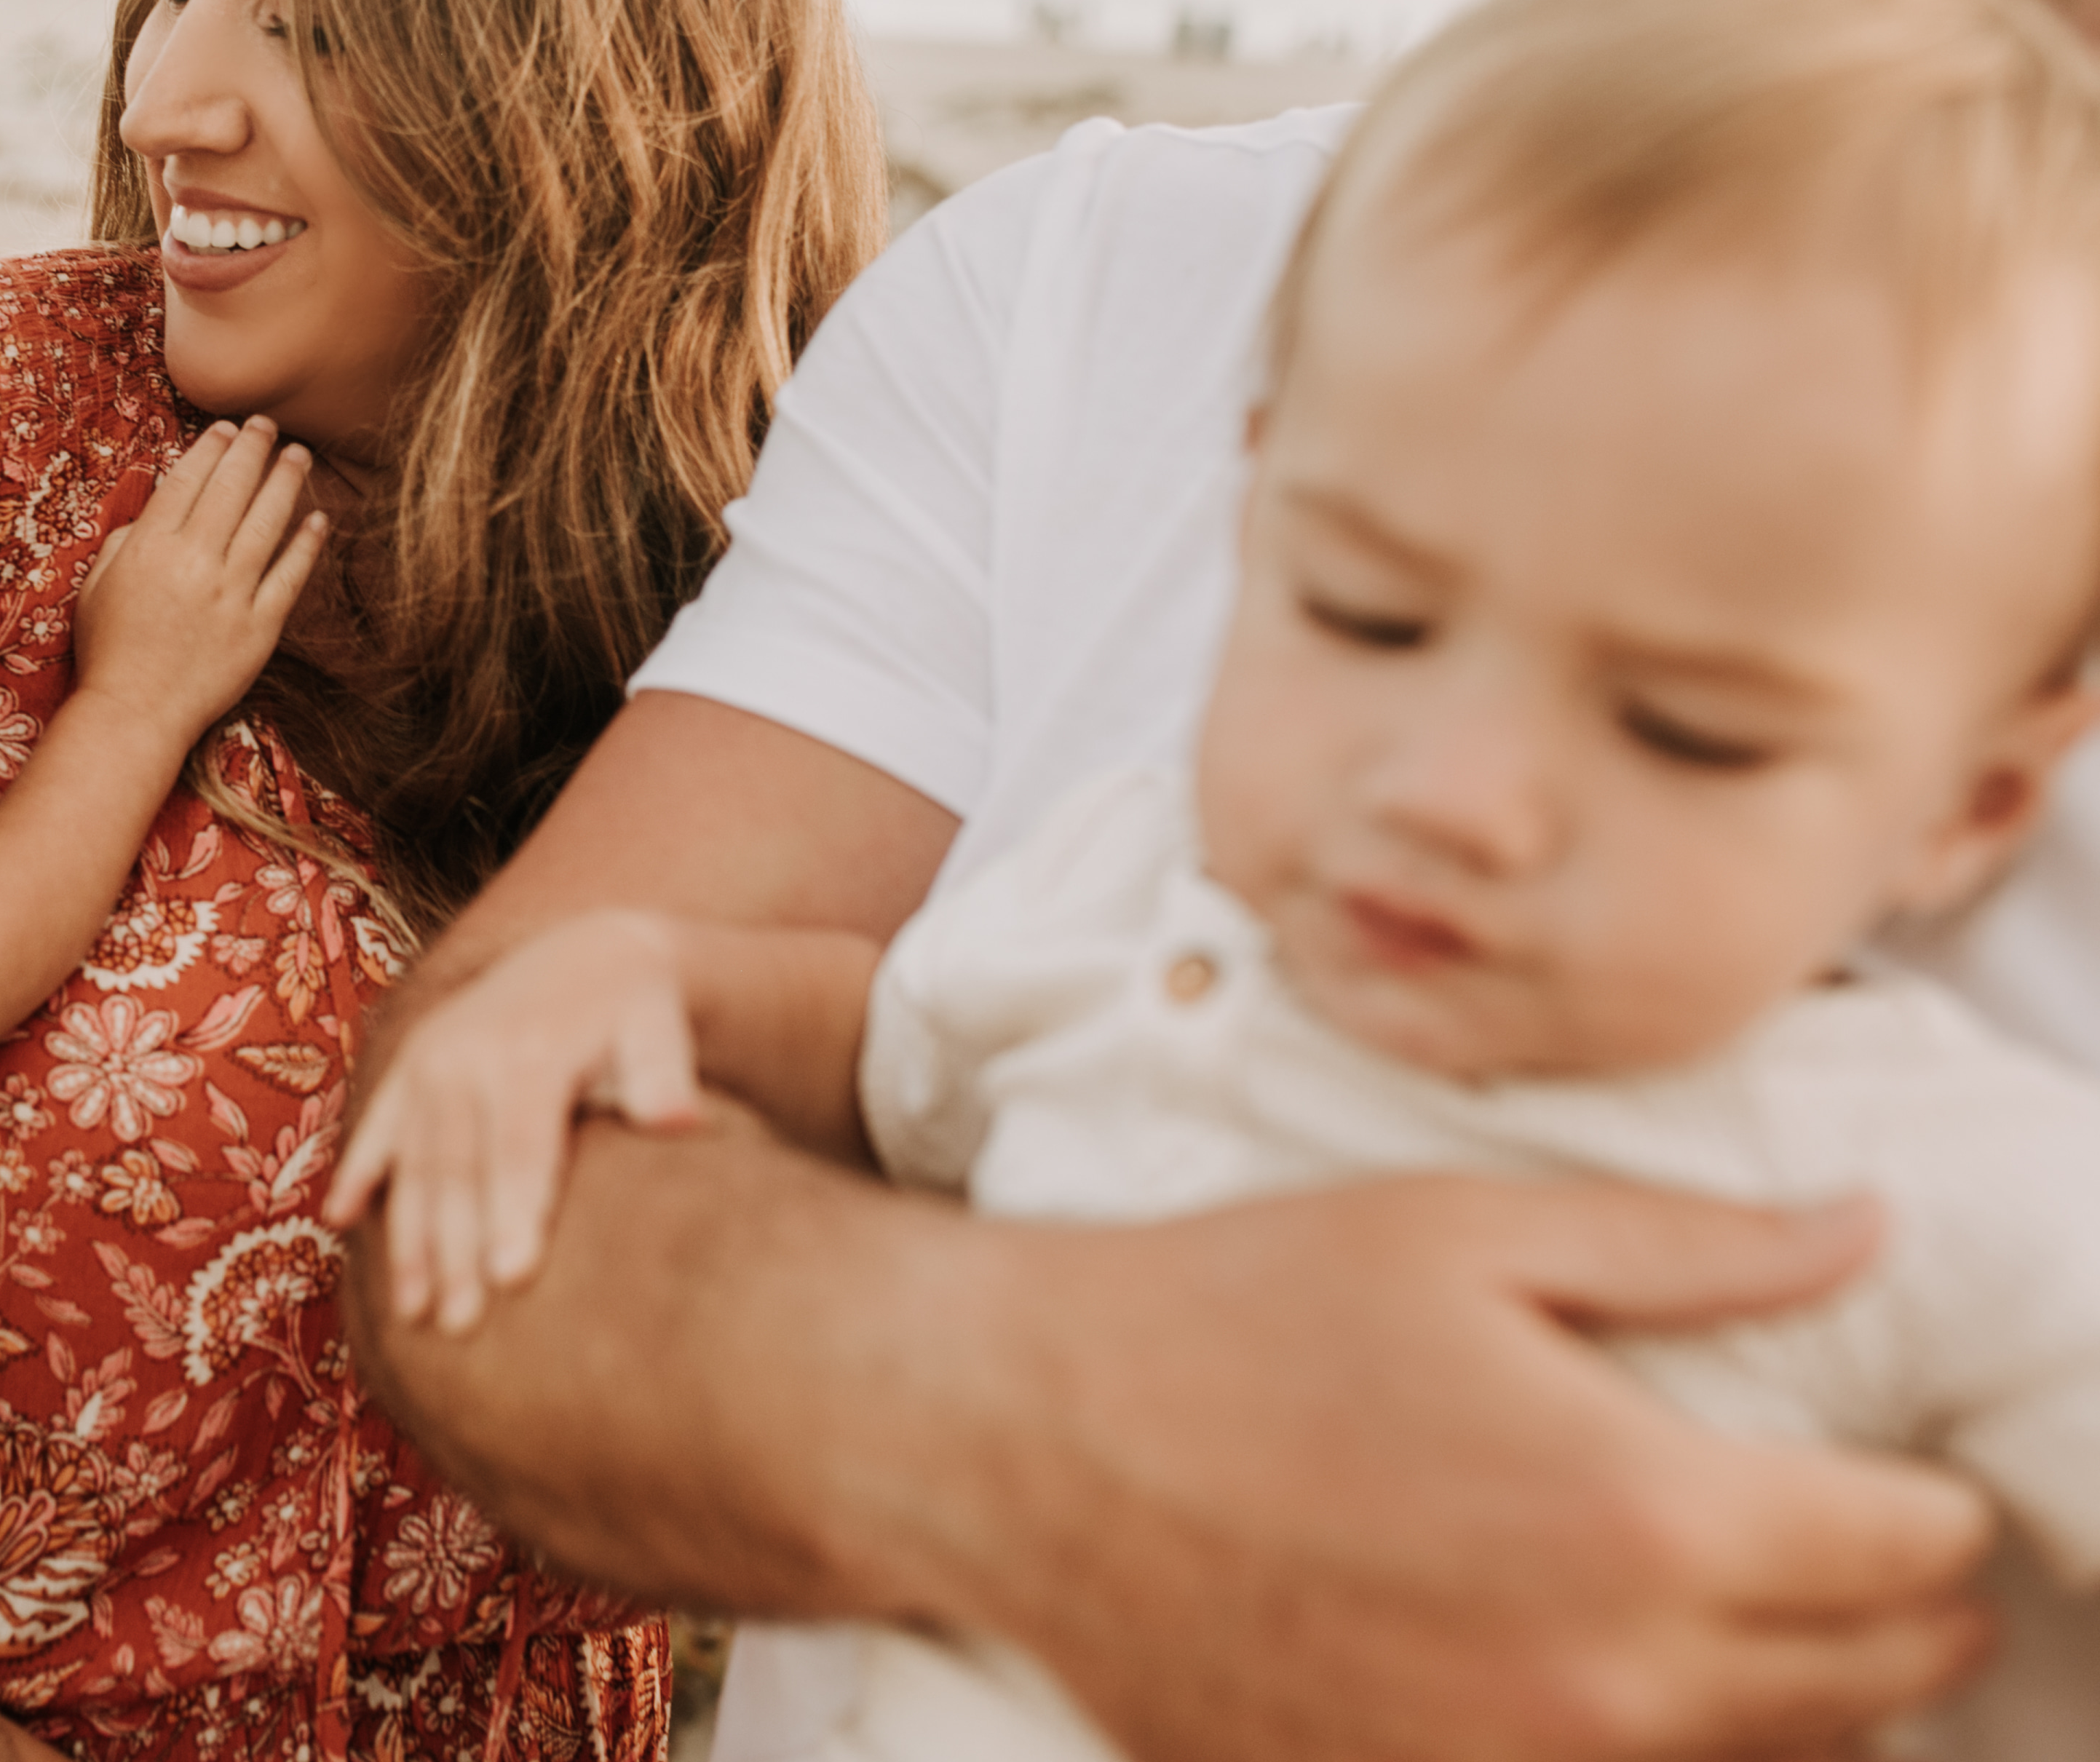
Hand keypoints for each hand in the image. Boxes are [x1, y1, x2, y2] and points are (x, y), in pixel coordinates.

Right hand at [71, 417, 324, 739]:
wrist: (135, 713)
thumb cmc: (108, 651)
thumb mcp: (96, 585)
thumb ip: (124, 542)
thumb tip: (153, 514)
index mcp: (151, 547)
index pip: (188, 480)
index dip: (210, 448)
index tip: (226, 428)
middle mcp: (195, 562)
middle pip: (231, 490)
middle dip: (251, 449)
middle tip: (266, 424)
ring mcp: (231, 594)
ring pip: (267, 523)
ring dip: (285, 482)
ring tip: (298, 455)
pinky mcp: (260, 627)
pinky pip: (290, 577)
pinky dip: (306, 545)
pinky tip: (319, 520)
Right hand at [325, 908, 704, 1330]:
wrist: (587, 954)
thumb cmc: (638, 1015)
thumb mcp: (661, 1030)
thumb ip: (665, 1076)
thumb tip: (682, 1122)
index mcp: (531, 1053)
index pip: (521, 1147)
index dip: (514, 1212)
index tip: (510, 1280)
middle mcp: (467, 1054)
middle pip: (459, 1168)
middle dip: (455, 1250)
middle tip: (459, 1325)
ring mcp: (430, 1060)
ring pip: (414, 1163)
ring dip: (409, 1238)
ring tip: (412, 1313)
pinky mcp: (410, 1066)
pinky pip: (375, 1127)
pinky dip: (356, 1173)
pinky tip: (336, 1221)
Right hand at [935, 1178, 1994, 1760]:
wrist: (1013, 1442)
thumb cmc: (1226, 1311)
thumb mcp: (1463, 1230)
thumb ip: (1693, 1250)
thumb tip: (1866, 1235)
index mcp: (1645, 1517)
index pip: (1914, 1552)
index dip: (1927, 1500)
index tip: (1888, 1465)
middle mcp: (1605, 1682)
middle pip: (1874, 1688)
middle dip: (1886, 1606)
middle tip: (1827, 1531)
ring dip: (1776, 1694)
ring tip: (1709, 1599)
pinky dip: (1625, 1744)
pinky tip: (1567, 1659)